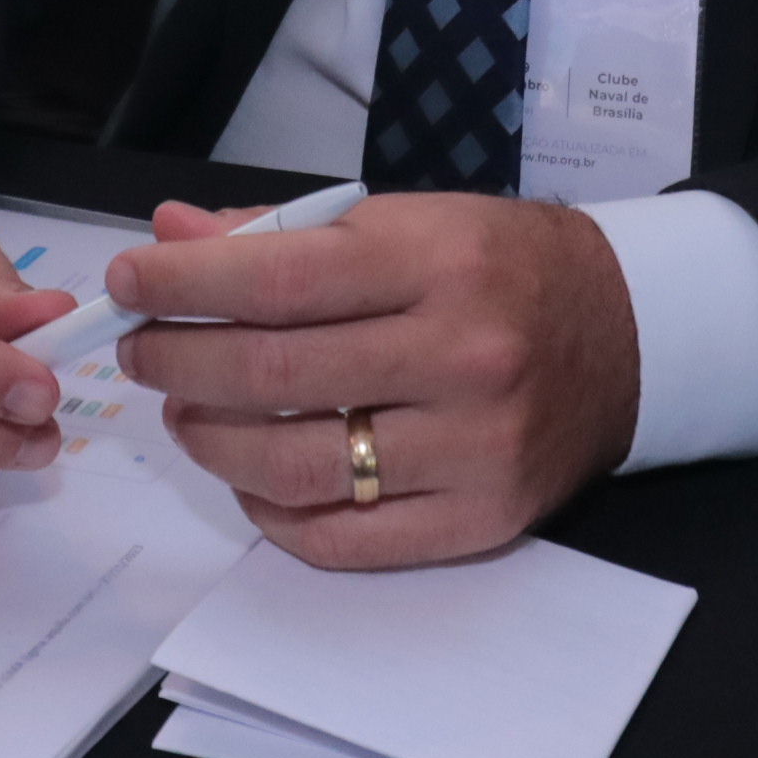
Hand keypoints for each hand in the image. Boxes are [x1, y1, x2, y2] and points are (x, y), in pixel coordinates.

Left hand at [114, 191, 638, 571]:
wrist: (628, 333)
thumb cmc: (503, 267)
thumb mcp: (406, 220)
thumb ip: (285, 233)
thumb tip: (173, 241)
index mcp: (439, 260)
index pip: (281, 276)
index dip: (185, 284)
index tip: (129, 283)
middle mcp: (461, 354)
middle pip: (275, 373)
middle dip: (179, 360)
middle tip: (141, 350)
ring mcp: (474, 446)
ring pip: (298, 464)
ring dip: (212, 441)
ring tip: (187, 411)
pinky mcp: (480, 518)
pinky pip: (344, 537)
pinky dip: (273, 513)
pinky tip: (251, 478)